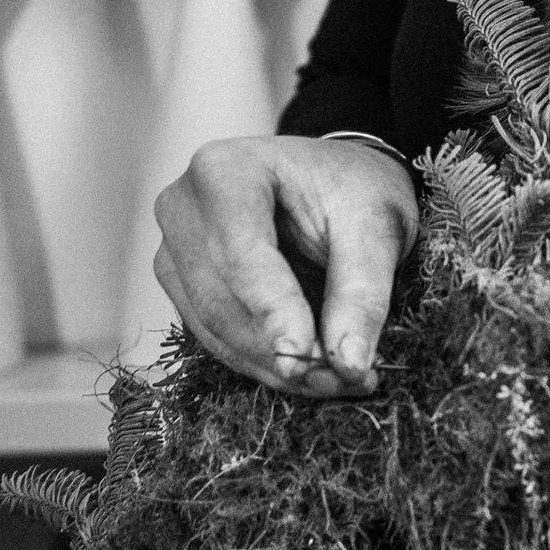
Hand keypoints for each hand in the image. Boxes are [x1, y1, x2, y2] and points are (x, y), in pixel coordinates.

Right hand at [152, 134, 416, 397]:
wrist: (336, 179)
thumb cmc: (354, 187)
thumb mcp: (376, 227)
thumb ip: (362, 293)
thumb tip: (348, 364)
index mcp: (224, 169)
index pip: (241, 254)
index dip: (272, 312)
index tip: (305, 360)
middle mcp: (183, 206)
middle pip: (220, 298)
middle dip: (279, 350)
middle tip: (343, 380)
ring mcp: (174, 247)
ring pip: (213, 327)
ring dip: (272, 365)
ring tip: (337, 379)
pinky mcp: (181, 283)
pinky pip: (213, 336)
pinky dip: (261, 361)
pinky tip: (308, 370)